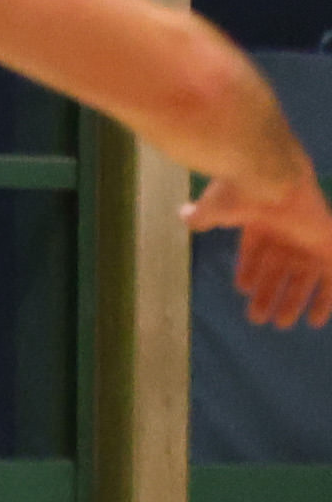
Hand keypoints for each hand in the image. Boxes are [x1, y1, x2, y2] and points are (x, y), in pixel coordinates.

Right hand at [193, 164, 331, 327]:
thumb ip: (204, 215)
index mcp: (261, 222)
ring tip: (279, 324)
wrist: (273, 178)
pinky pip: (330, 279)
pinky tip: (315, 321)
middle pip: (278, 269)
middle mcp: (285, 232)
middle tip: (256, 318)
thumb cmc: (241, 192)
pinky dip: (325, 300)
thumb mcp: (216, 207)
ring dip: (292, 301)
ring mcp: (307, 240)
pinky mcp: (327, 247)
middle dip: (268, 293)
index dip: (250, 270)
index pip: (256, 251)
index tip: (243, 288)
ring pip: (302, 277)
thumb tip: (185, 215)